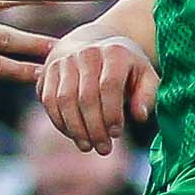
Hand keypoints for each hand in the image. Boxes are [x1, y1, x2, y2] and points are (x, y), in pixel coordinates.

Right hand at [40, 18, 157, 152]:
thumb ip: (147, 95)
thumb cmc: (125, 68)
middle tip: (103, 149)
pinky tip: (73, 135)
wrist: (94, 46)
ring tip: (88, 146)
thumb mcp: (145, 76)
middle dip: (94, 128)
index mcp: (113, 52)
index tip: (116, 134)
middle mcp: (86, 52)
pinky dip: (60, 122)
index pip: (109, 85)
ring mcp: (63, 61)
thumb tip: (140, 116)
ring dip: (76, 128)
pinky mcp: (48, 71)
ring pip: (65, 100)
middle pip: (86, 96)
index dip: (112, 113)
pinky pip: (49, 101)